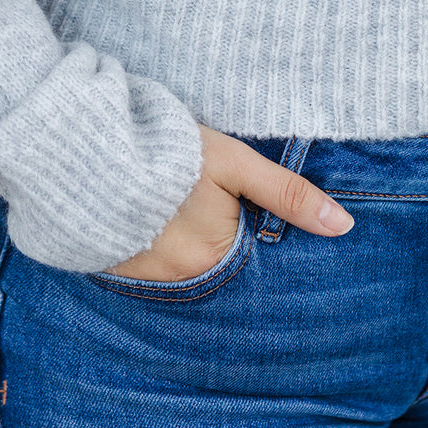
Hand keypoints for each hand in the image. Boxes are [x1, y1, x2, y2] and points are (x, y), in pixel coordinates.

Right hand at [103, 123, 353, 281]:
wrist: (83, 148)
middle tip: (223, 221)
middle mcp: (179, 279)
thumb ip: (288, 194)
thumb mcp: (234, 162)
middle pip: (220, 271)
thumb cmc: (168, 150)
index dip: (261, 246)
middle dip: (229, 251)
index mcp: (212, 258)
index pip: (254, 267)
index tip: (267, 236)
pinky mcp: (116, 265)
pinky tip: (163, 223)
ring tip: (191, 220)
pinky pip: (152, 266)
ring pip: (187, 270)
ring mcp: (144, 277)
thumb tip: (343, 226)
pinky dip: (163, 249)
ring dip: (194, 250)